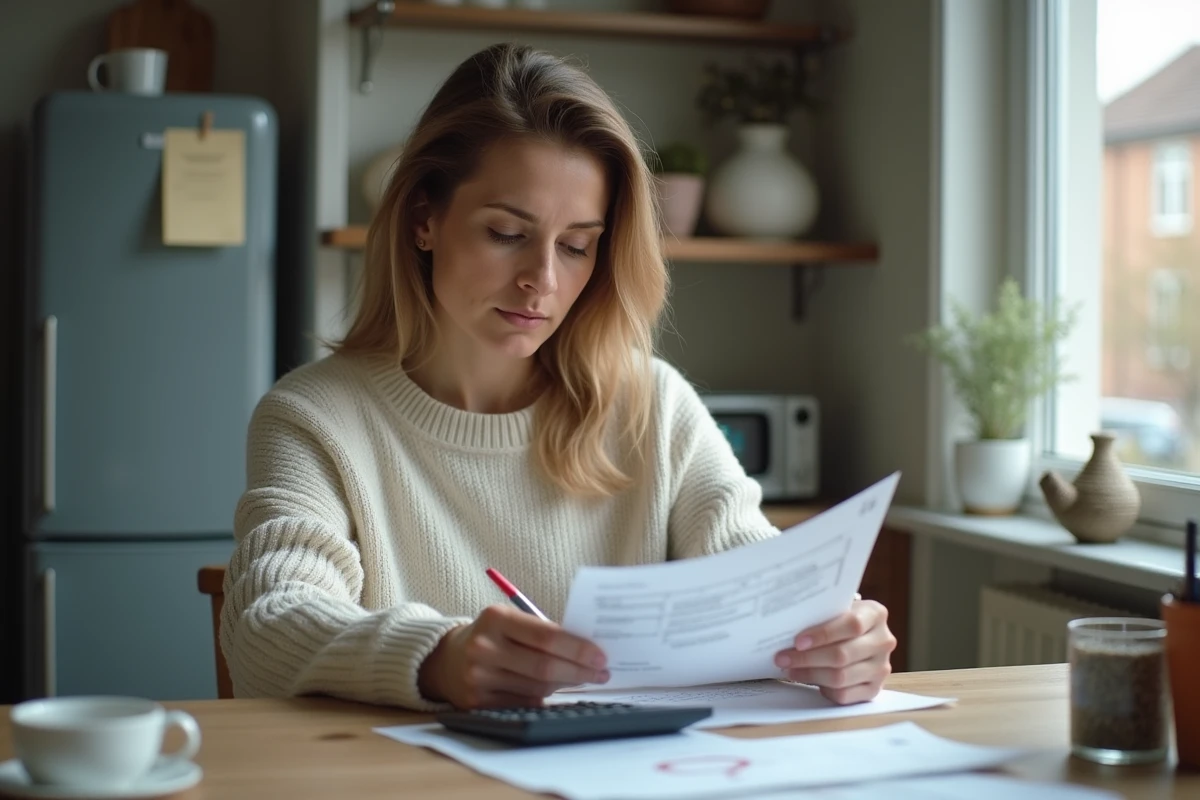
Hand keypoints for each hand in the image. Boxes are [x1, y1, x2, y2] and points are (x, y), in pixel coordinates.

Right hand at [418, 604, 609, 707]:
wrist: (445, 659)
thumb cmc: (492, 636)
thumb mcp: (510, 620)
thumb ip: (542, 631)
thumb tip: (586, 650)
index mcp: (495, 618)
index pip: (546, 635)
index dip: (577, 648)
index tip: (601, 655)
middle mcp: (483, 647)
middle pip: (544, 666)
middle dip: (579, 671)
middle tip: (601, 673)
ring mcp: (477, 677)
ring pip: (537, 687)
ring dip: (566, 685)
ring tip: (583, 678)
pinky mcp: (476, 702)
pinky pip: (524, 702)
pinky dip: (544, 697)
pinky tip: (556, 690)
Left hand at [773, 599, 895, 704]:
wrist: (862, 636)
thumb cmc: (840, 620)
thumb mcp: (837, 609)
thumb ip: (822, 614)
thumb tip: (787, 625)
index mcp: (876, 614)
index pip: (852, 625)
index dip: (823, 634)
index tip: (798, 641)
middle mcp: (884, 641)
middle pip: (843, 655)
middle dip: (807, 658)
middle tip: (783, 658)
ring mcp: (881, 667)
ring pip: (841, 677)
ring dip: (810, 674)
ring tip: (790, 669)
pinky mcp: (875, 689)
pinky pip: (845, 695)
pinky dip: (823, 689)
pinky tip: (809, 680)